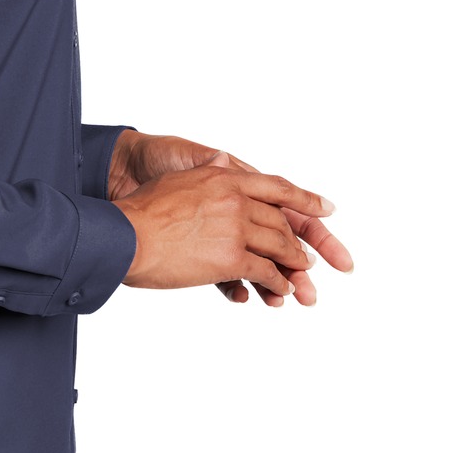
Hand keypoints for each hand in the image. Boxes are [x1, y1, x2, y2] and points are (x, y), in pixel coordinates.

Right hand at [108, 130, 352, 306]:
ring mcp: (236, 227)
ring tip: (301, 277)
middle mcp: (236, 198)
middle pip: (281, 220)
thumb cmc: (141, 211)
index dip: (304, 199)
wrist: (125, 235)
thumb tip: (221, 161)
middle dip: (299, 242)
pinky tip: (281, 291)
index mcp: (224, 177)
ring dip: (293, 264)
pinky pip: (265, 270)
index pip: (276, 187)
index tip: (327, 209)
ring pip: (279, 245)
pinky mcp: (231, 256)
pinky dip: (277, 282)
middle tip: (313, 259)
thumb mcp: (178, 179)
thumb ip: (206, 174)